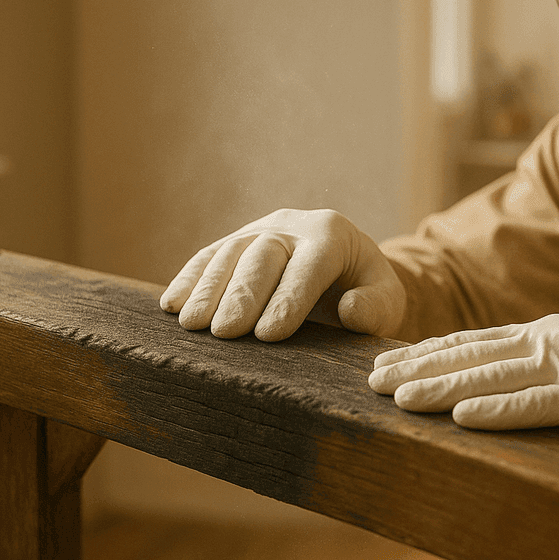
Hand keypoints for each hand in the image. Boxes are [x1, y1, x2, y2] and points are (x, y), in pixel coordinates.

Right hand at [160, 208, 405, 341]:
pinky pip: (208, 256)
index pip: (311, 264)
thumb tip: (351, 311)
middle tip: (224, 334)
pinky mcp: (236, 241)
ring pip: (231, 252)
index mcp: (334, 234)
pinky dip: (189, 279)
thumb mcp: (387, 300)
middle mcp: (294, 225)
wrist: (347, 272)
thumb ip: (376, 306)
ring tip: (191, 326)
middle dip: (243, 295)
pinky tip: (171, 305)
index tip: (269, 335)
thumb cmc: (366, 293)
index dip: (289, 298)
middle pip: (264, 255)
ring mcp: (261, 228)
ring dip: (208, 290)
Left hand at [368, 314, 558, 465]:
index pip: (474, 342)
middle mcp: (555, 338)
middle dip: (420, 367)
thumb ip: (533, 386)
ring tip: (400, 399)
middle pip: (474, 353)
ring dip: (444, 387)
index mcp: (548, 334)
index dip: (426, 352)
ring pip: (496, 375)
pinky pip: (539, 404)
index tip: (384, 365)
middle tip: (372, 381)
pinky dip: (500, 410)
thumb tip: (476, 405)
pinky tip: (463, 417)